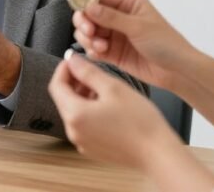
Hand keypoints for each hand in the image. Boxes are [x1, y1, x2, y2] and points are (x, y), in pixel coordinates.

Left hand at [49, 53, 171, 165]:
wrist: (157, 153)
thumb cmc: (139, 121)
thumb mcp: (113, 87)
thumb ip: (88, 71)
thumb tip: (71, 59)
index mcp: (75, 115)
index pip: (56, 86)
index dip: (64, 69)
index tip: (75, 59)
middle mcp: (73, 132)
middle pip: (63, 100)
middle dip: (73, 82)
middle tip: (91, 71)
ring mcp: (82, 143)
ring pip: (74, 112)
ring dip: (82, 96)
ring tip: (103, 88)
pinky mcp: (93, 149)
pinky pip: (84, 125)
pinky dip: (89, 112)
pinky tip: (107, 106)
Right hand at [73, 0, 196, 89]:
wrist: (177, 71)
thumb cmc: (165, 43)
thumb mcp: (138, 27)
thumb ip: (111, 17)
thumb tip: (88, 7)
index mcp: (127, 3)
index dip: (86, 2)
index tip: (80, 12)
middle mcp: (118, 16)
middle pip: (89, 14)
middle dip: (85, 23)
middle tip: (89, 32)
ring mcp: (114, 35)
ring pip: (88, 32)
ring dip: (88, 39)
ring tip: (101, 48)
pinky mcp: (112, 53)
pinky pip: (94, 49)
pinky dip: (92, 51)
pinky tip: (100, 54)